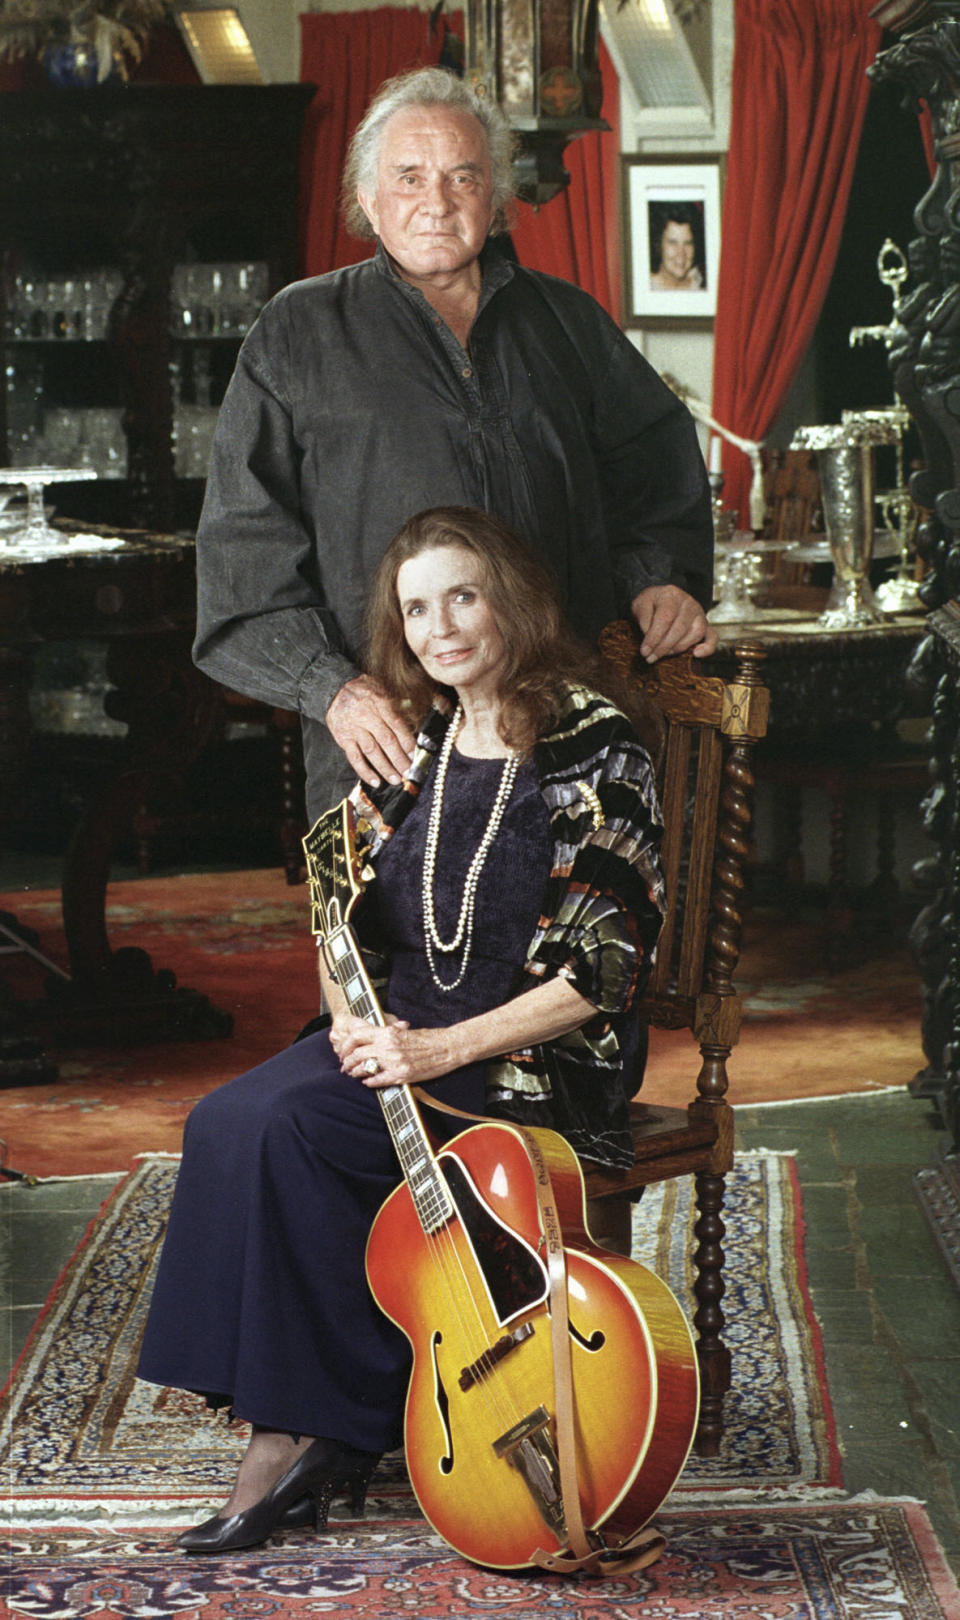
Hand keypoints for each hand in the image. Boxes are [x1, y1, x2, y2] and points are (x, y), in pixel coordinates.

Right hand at [326, 675, 415, 787]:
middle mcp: (367, 716)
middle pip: (387, 741)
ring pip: (372, 751)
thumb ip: (398, 706)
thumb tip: (414, 726)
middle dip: (399, 759)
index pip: (397, 726)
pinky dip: (365, 771)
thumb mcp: (383, 689)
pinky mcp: (343, 738)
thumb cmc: (365, 690)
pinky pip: (354, 757)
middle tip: (409, 773)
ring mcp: (354, 729)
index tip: (415, 756)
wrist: (335, 687)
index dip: (408, 742)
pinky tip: (375, 781)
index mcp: (380, 703)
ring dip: (385, 768)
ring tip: (396, 779)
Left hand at [333, 1013, 454, 1087]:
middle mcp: (388, 1047)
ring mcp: (394, 1062)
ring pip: (364, 1069)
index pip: (357, 1036)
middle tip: (345, 1066)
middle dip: (347, 1062)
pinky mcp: (401, 1075)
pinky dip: (369, 1082)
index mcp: (388, 1033)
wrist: (447, 1047)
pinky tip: (367, 1082)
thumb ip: (387, 1034)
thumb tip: (372, 1037)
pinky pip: (378, 1081)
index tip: (344, 1051)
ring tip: (354, 1074)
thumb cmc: (428, 1038)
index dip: (346, 1045)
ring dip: (356, 1072)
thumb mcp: (404, 1030)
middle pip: (357, 1054)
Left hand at [630, 585, 717, 663]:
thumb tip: (650, 638)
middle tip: (651, 658)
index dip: (654, 638)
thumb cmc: (651, 604)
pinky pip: (712, 637)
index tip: (644, 651)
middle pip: (680, 628)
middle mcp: (689, 602)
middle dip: (663, 647)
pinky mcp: (706, 624)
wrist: (662, 598)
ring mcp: (699, 613)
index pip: (665, 618)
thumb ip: (643, 619)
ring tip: (664, 654)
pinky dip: (708, 647)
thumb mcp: (640, 605)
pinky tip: (696, 654)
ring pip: (695, 634)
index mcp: (671, 594)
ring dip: (678, 648)